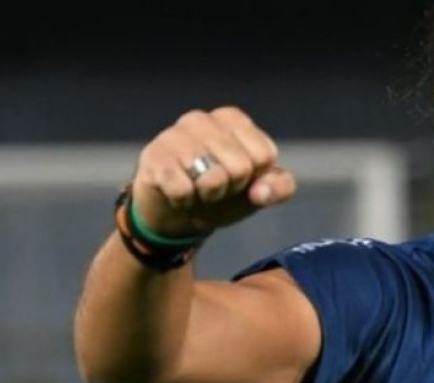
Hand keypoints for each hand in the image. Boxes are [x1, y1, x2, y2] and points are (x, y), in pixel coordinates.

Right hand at [130, 106, 296, 236]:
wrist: (176, 213)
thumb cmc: (223, 193)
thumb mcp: (260, 190)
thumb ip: (280, 187)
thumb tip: (261, 192)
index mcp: (233, 119)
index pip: (264, 156)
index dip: (254, 178)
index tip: (238, 179)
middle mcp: (202, 119)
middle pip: (240, 168)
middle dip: (231, 188)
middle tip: (215, 187)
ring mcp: (174, 136)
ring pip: (212, 179)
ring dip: (207, 196)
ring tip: (196, 189)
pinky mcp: (153, 158)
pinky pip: (183, 190)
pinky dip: (184, 202)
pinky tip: (176, 193)